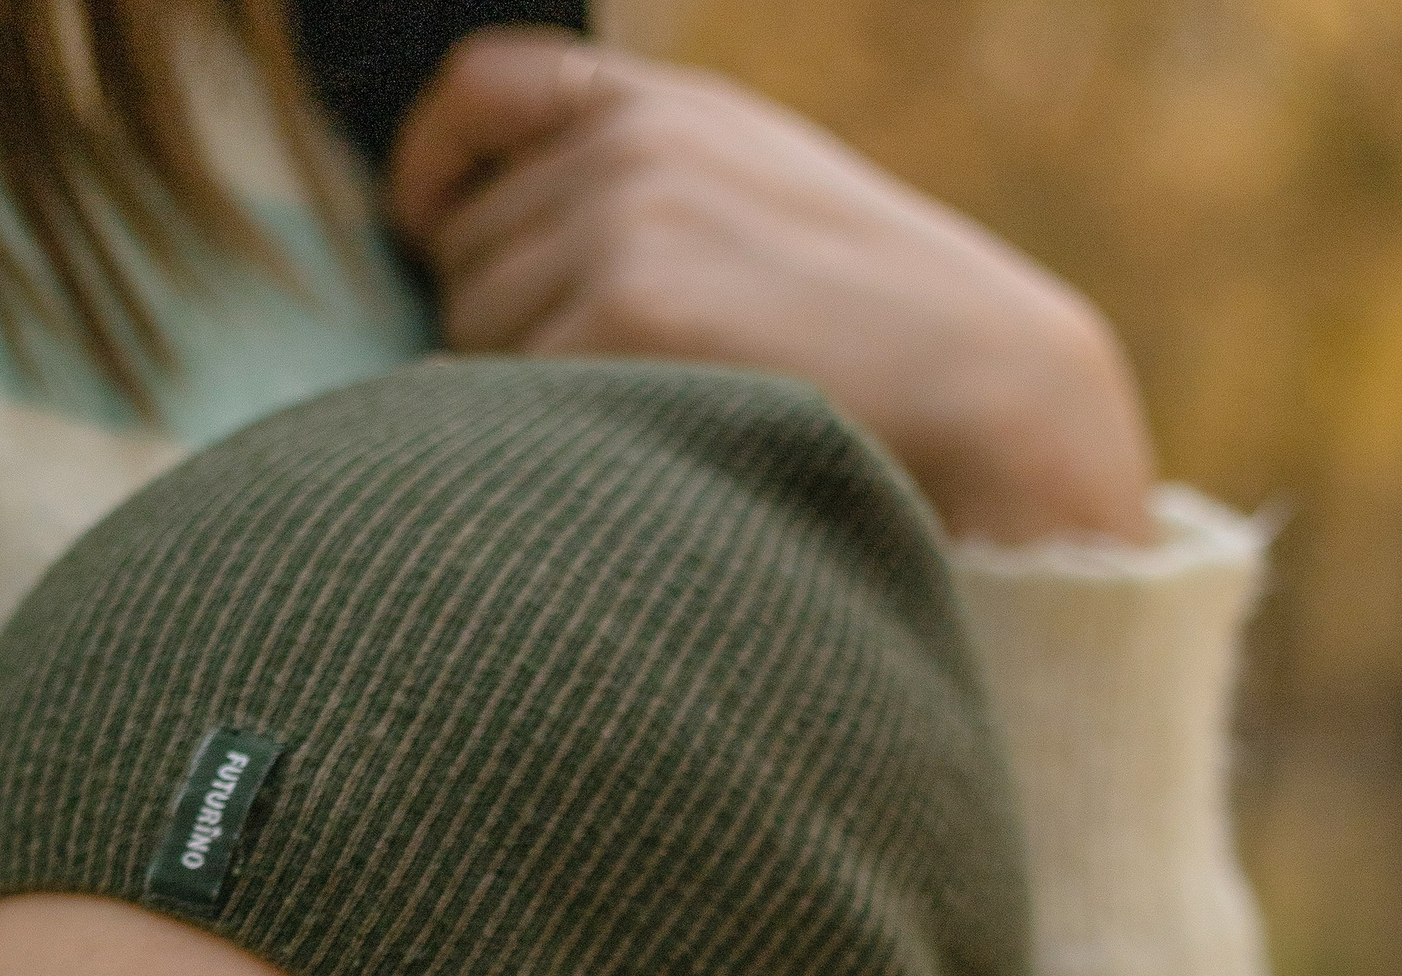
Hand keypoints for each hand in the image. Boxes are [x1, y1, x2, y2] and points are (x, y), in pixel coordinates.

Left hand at [387, 29, 1157, 543]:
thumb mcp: (759, 211)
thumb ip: (641, 200)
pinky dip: (543, 443)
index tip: (420, 231)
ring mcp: (623, 223)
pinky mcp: (622, 311)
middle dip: (501, 325)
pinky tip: (633, 460)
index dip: (430, 166)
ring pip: (471, 334)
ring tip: (643, 429)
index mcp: (666, 110)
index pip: (480, 90)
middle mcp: (631, 149)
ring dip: (522, 396)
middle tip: (607, 396)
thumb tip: (484, 251)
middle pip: (463, 253)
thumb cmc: (873, 340)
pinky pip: (500, 398)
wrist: (981, 391)